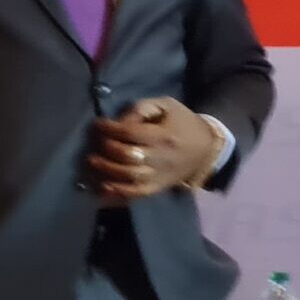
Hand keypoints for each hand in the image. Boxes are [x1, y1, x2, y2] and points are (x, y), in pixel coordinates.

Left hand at [89, 98, 220, 200]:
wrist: (206, 149)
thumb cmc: (183, 123)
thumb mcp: (166, 105)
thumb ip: (142, 108)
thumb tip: (119, 121)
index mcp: (163, 135)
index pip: (130, 132)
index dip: (109, 128)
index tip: (98, 124)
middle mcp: (161, 157)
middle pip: (127, 155)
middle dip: (106, 148)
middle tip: (97, 142)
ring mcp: (159, 176)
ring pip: (129, 177)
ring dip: (107, 170)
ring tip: (93, 162)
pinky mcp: (158, 188)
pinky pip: (136, 194)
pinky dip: (117, 194)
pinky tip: (103, 189)